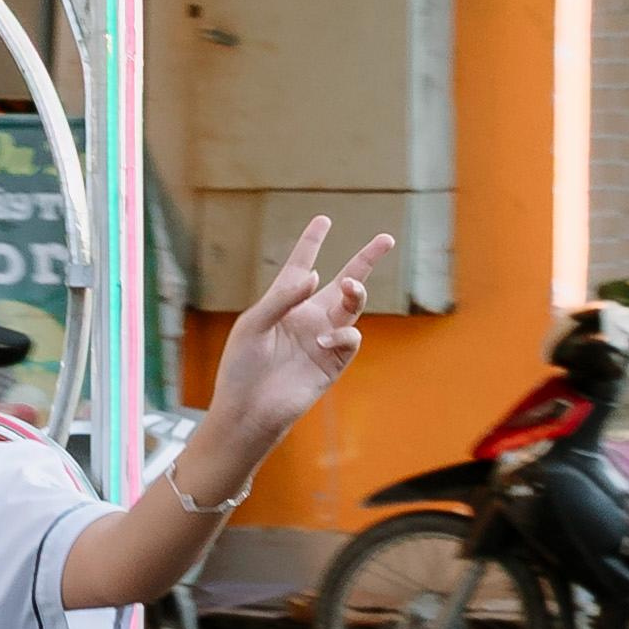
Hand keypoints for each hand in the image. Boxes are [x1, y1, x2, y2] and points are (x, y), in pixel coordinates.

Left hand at [199, 216, 390, 452]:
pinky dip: (342, 334)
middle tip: (386, 238)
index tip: (323, 219)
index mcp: (284, 303)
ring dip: (355, 290)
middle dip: (366, 259)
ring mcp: (324, 338)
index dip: (312, 243)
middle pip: (344, 280)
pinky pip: (350, 337)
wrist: (249, 410)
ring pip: (353, 305)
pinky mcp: (334, 361)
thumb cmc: (242, 367)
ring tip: (348, 286)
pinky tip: (323, 342)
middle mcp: (308, 316)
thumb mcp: (253, 326)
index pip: (301, 266)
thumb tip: (315, 275)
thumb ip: (281, 298)